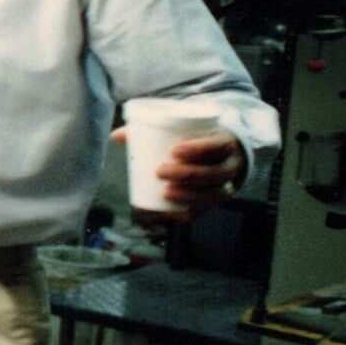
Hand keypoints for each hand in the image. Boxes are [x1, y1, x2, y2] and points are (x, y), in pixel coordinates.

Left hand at [114, 128, 244, 222]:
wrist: (223, 156)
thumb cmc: (197, 141)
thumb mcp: (185, 131)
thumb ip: (151, 130)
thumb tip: (115, 137)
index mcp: (225, 142)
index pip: (217, 145)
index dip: (198, 149)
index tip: (174, 150)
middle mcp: (230, 165)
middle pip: (214, 172)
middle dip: (187, 174)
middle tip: (160, 171)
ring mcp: (226, 186)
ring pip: (213, 194)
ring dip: (189, 196)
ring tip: (165, 192)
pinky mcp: (216, 202)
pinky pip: (206, 211)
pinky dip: (189, 213)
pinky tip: (172, 214)